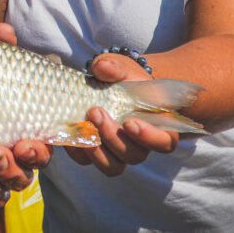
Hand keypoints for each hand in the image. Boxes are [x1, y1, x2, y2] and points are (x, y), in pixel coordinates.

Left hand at [64, 54, 179, 175]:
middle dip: (113, 137)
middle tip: (95, 112)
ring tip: (83, 123)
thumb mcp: (120, 67)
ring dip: (96, 149)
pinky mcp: (96, 153)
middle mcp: (140, 145)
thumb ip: (115, 67)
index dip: (149, 137)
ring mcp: (118, 152)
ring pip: (112, 166)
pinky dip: (77, 150)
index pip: (164, 142)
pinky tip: (69, 130)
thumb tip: (102, 67)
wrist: (106, 84)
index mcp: (158, 125)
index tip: (129, 122)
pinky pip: (88, 161)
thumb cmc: (122, 77)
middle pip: (133, 155)